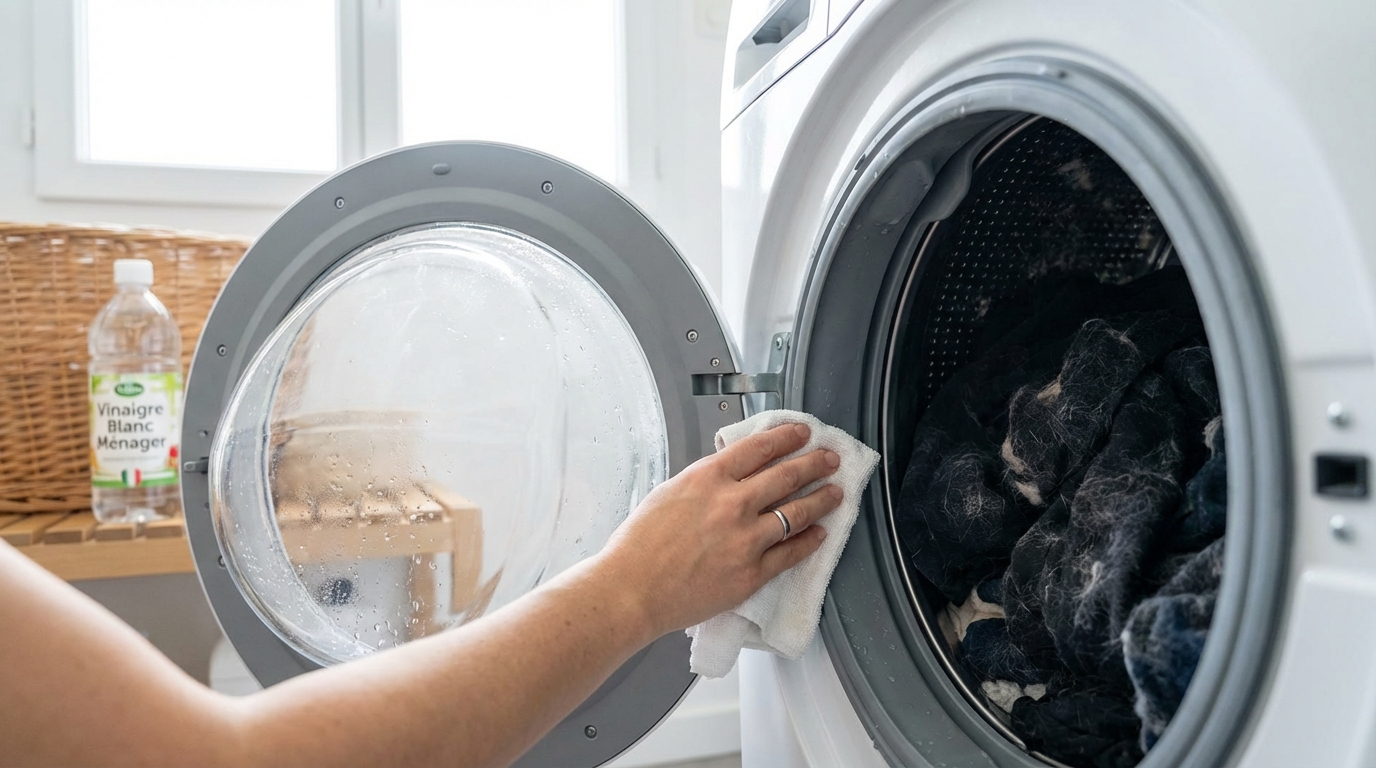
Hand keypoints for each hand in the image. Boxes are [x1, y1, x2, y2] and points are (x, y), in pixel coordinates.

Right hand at [594, 423, 841, 637]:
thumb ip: (704, 482)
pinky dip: (809, 541)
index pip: (759, 448)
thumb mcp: (669, 493)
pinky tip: (819, 533)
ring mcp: (746, 540)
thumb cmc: (639, 544)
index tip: (802, 432)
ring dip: (821, 499)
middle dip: (814, 463)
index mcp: (708, 479)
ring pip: (797, 512)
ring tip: (836, 492)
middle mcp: (732, 504)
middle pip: (786, 475)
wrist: (632, 590)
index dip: (787, 437)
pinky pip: (791, 553)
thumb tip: (731, 474)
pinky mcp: (752, 573)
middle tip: (830, 458)